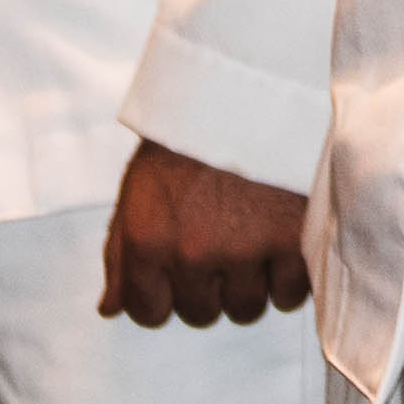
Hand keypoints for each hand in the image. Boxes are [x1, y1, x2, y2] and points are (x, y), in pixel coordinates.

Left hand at [96, 135, 314, 328]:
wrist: (255, 90)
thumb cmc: (193, 135)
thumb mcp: (140, 185)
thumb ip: (121, 252)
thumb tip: (110, 308)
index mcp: (147, 239)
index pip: (147, 312)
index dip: (166, 295)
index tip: (182, 273)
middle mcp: (191, 252)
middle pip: (201, 314)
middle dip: (211, 288)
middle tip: (224, 246)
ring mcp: (244, 250)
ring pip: (248, 308)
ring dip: (252, 284)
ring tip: (256, 241)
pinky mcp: (293, 241)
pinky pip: (290, 293)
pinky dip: (290, 275)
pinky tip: (283, 241)